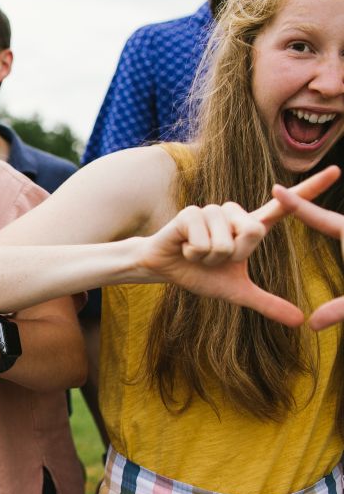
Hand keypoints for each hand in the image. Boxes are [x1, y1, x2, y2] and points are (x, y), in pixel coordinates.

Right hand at [137, 166, 339, 326]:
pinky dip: (194, 254)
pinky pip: (204, 241)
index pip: (285, 208)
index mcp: (250, 227)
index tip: (336, 171)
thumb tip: (298, 322)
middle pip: (254, 232)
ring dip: (210, 257)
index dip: (310, 189)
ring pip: (226, 241)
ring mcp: (212, 210)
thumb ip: (267, 303)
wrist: (166, 270)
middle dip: (234, 254)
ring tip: (197, 252)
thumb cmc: (200, 274)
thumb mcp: (237, 291)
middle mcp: (234, 214)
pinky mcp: (191, 213)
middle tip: (215, 257)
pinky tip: (184, 248)